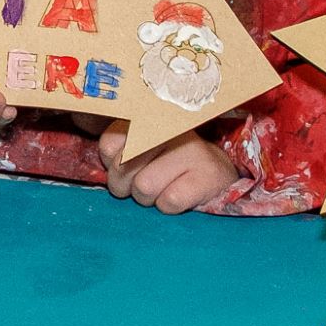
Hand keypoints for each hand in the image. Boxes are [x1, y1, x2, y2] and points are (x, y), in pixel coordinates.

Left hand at [100, 123, 242, 212]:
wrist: (217, 172)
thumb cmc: (169, 162)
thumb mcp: (141, 149)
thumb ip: (117, 149)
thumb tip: (108, 165)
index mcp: (147, 120)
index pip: (109, 144)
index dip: (111, 164)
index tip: (125, 166)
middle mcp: (169, 130)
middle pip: (122, 168)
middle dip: (125, 186)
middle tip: (141, 184)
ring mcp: (190, 151)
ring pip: (144, 187)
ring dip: (148, 198)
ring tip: (161, 190)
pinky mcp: (205, 176)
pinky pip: (169, 201)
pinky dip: (168, 206)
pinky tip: (178, 195)